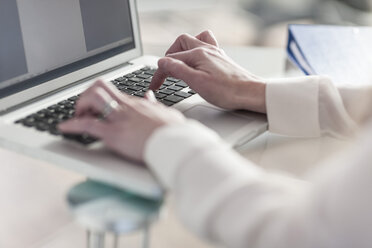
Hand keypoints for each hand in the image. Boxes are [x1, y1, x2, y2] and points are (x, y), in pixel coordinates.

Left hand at [58, 80, 184, 161]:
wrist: (177, 143)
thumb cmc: (174, 132)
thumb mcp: (165, 113)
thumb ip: (154, 104)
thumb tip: (149, 97)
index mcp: (137, 104)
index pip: (113, 91)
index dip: (100, 96)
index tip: (95, 105)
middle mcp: (125, 106)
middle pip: (99, 87)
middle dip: (87, 96)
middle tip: (85, 109)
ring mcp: (119, 118)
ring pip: (92, 98)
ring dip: (80, 106)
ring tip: (77, 116)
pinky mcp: (114, 133)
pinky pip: (87, 124)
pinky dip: (72, 125)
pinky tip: (64, 128)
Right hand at [150, 30, 266, 112]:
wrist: (250, 93)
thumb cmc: (227, 91)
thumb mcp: (197, 82)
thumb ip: (178, 70)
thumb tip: (162, 62)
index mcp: (198, 54)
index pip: (171, 60)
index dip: (159, 73)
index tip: (155, 86)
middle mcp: (207, 49)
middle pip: (180, 43)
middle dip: (169, 56)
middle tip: (165, 72)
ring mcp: (215, 53)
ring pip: (194, 41)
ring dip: (183, 48)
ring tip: (178, 63)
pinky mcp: (221, 59)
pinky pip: (206, 46)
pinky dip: (197, 50)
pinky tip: (197, 61)